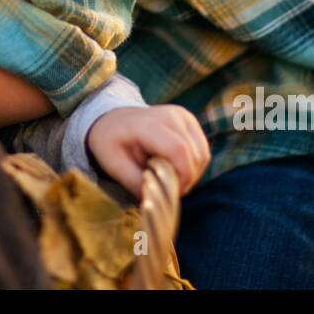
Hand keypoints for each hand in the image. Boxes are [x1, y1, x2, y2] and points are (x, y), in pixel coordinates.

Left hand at [85, 105, 210, 197]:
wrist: (113, 120)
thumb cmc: (112, 143)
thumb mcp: (114, 165)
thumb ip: (135, 183)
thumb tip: (156, 199)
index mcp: (149, 124)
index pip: (179, 151)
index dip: (180, 178)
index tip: (169, 193)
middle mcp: (171, 115)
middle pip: (194, 156)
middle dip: (185, 180)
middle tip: (166, 189)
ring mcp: (183, 116)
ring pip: (202, 154)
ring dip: (191, 174)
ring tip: (169, 178)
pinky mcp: (190, 121)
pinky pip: (202, 150)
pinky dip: (193, 165)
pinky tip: (175, 169)